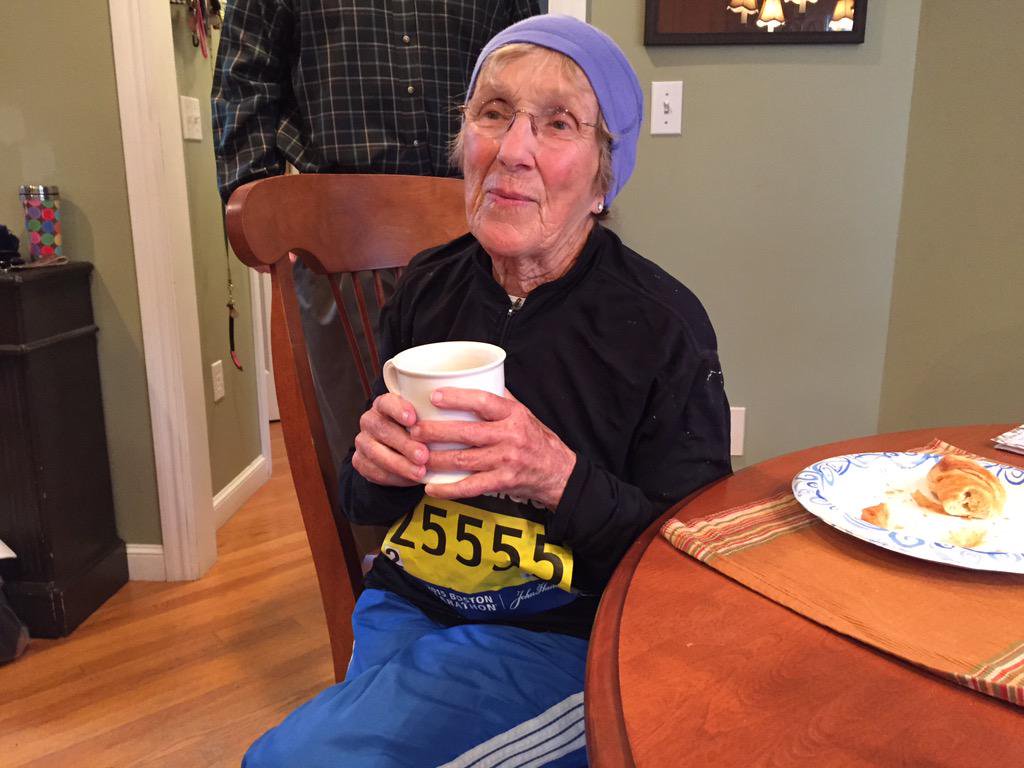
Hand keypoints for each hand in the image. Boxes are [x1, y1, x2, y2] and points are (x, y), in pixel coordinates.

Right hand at [351, 392, 428, 485]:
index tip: (413, 419)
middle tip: (423, 455)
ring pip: (376, 452)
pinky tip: (409, 480)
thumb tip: (448, 428)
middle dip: (405, 444)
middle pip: (383, 429)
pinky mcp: (359, 461)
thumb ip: (428, 422)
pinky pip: (374, 470)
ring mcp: (362, 441)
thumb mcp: (423, 423)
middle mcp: (370, 420)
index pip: (387, 402)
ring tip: (419, 472)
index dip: (398, 409)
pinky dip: (393, 477)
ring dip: (400, 464)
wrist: (398, 454)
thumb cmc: (416, 433)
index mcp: (384, 405)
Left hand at [410, 388, 575, 508]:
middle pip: (467, 433)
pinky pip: (471, 486)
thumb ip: (499, 397)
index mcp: (513, 414)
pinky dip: (449, 489)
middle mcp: (510, 436)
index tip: (434, 396)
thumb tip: (472, 377)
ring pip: (464, 460)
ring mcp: (506, 461)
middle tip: (414, 430)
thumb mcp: (524, 412)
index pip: (483, 401)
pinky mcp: (503, 482)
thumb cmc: (536, 438)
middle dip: (436, 432)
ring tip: (415, 455)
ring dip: (436, 459)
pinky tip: (431, 488)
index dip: (457, 398)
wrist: (558, 472)